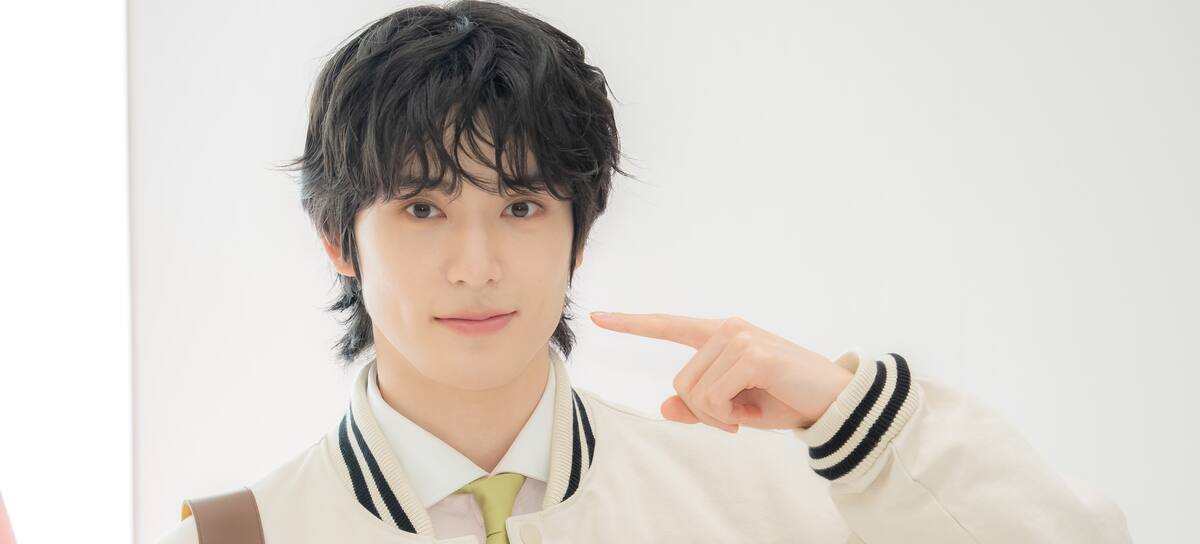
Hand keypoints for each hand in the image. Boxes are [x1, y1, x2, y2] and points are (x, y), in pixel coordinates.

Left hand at [589, 312, 854, 433]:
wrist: (832, 401)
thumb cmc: (784, 399)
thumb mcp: (736, 407)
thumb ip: (699, 406)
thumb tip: (664, 406)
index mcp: (721, 334)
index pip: (669, 325)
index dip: (631, 323)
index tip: (597, 315)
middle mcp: (728, 328)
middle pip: (680, 382)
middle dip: (703, 411)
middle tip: (733, 418)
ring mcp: (740, 337)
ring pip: (694, 392)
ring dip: (717, 414)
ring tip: (746, 411)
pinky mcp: (752, 353)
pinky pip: (713, 396)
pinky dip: (728, 413)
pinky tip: (752, 409)